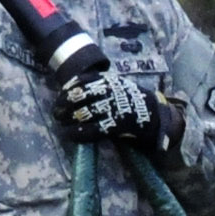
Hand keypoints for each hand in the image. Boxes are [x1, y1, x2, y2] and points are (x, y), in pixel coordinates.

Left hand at [55, 70, 179, 153]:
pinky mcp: (118, 124)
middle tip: (57, 112)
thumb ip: (100, 87)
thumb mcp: (118, 87)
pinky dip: (79, 133)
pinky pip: (93, 129)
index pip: (83, 80)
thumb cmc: (134, 103)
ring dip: (69, 118)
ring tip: (61, 123)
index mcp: (110, 81)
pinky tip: (70, 135)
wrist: (158, 116)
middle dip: (64, 103)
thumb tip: (74, 89)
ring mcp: (114, 107)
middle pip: (80, 95)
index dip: (68, 89)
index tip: (60, 96)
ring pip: (84, 112)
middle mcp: (111, 91)